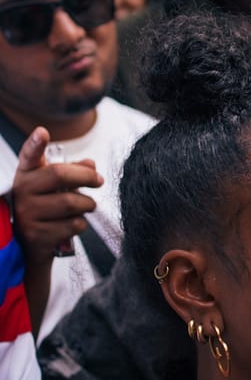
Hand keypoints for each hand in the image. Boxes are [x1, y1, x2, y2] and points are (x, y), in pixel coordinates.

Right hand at [11, 126, 103, 263]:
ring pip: (71, 202)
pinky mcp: (37, 235)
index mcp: (26, 174)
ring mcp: (27, 214)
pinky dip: (81, 223)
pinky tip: (72, 224)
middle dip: (87, 177)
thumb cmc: (45, 208)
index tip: (42, 133)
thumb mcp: (53, 187)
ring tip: (86, 206)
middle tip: (100, 181)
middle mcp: (22, 191)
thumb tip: (91, 163)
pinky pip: (73, 225)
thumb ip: (72, 172)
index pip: (29, 156)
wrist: (29, 246)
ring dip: (87, 204)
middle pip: (59, 175)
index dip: (35, 144)